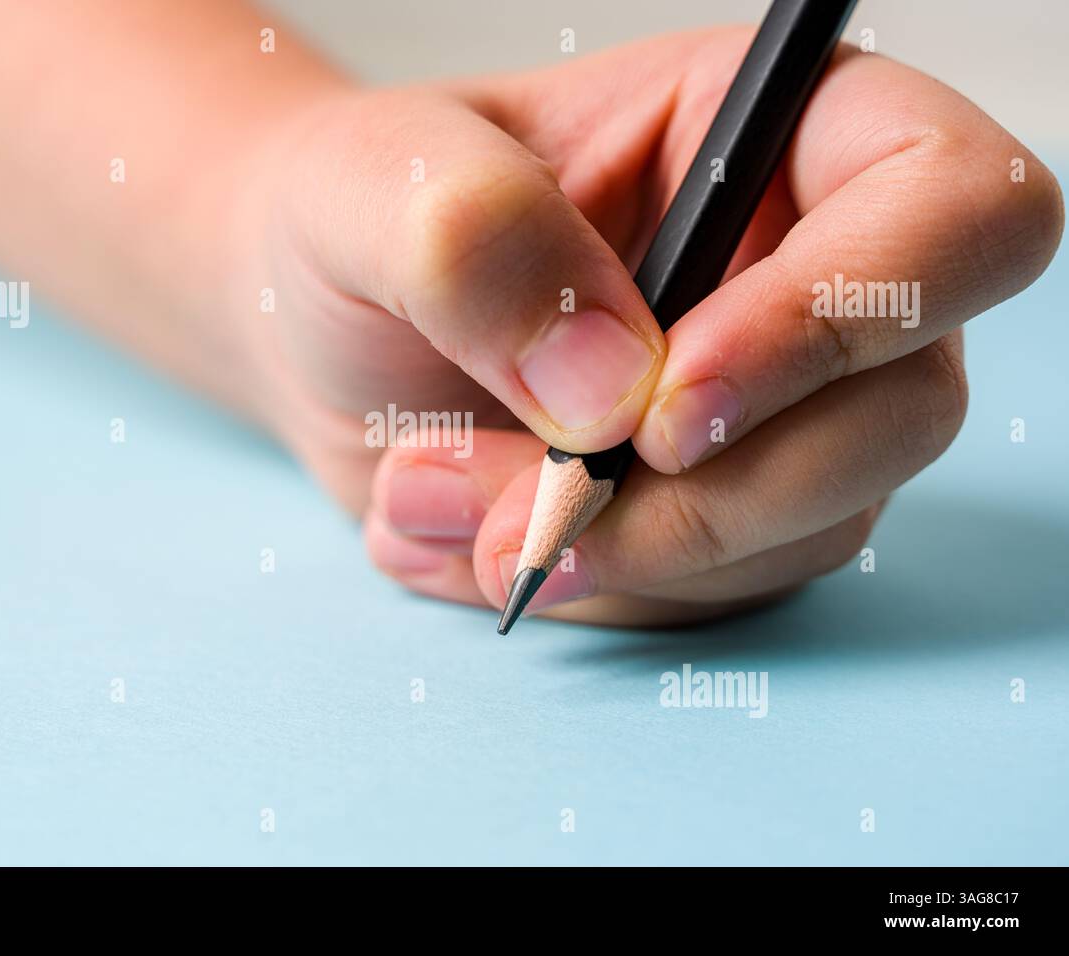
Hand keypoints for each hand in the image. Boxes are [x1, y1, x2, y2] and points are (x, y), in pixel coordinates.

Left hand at [238, 26, 1062, 626]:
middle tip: (521, 513)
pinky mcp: (726, 510)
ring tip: (426, 500)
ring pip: (811, 525)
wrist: (320, 327)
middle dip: (703, 498)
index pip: (949, 208)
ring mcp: (779, 407)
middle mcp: (803, 274)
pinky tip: (457, 541)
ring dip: (619, 552)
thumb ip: (479, 242)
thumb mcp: (375, 186)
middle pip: (904, 409)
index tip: (665, 409)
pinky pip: (716, 591)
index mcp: (768, 137)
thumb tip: (615, 390)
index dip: (842, 319)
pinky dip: (589, 587)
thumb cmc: (362, 217)